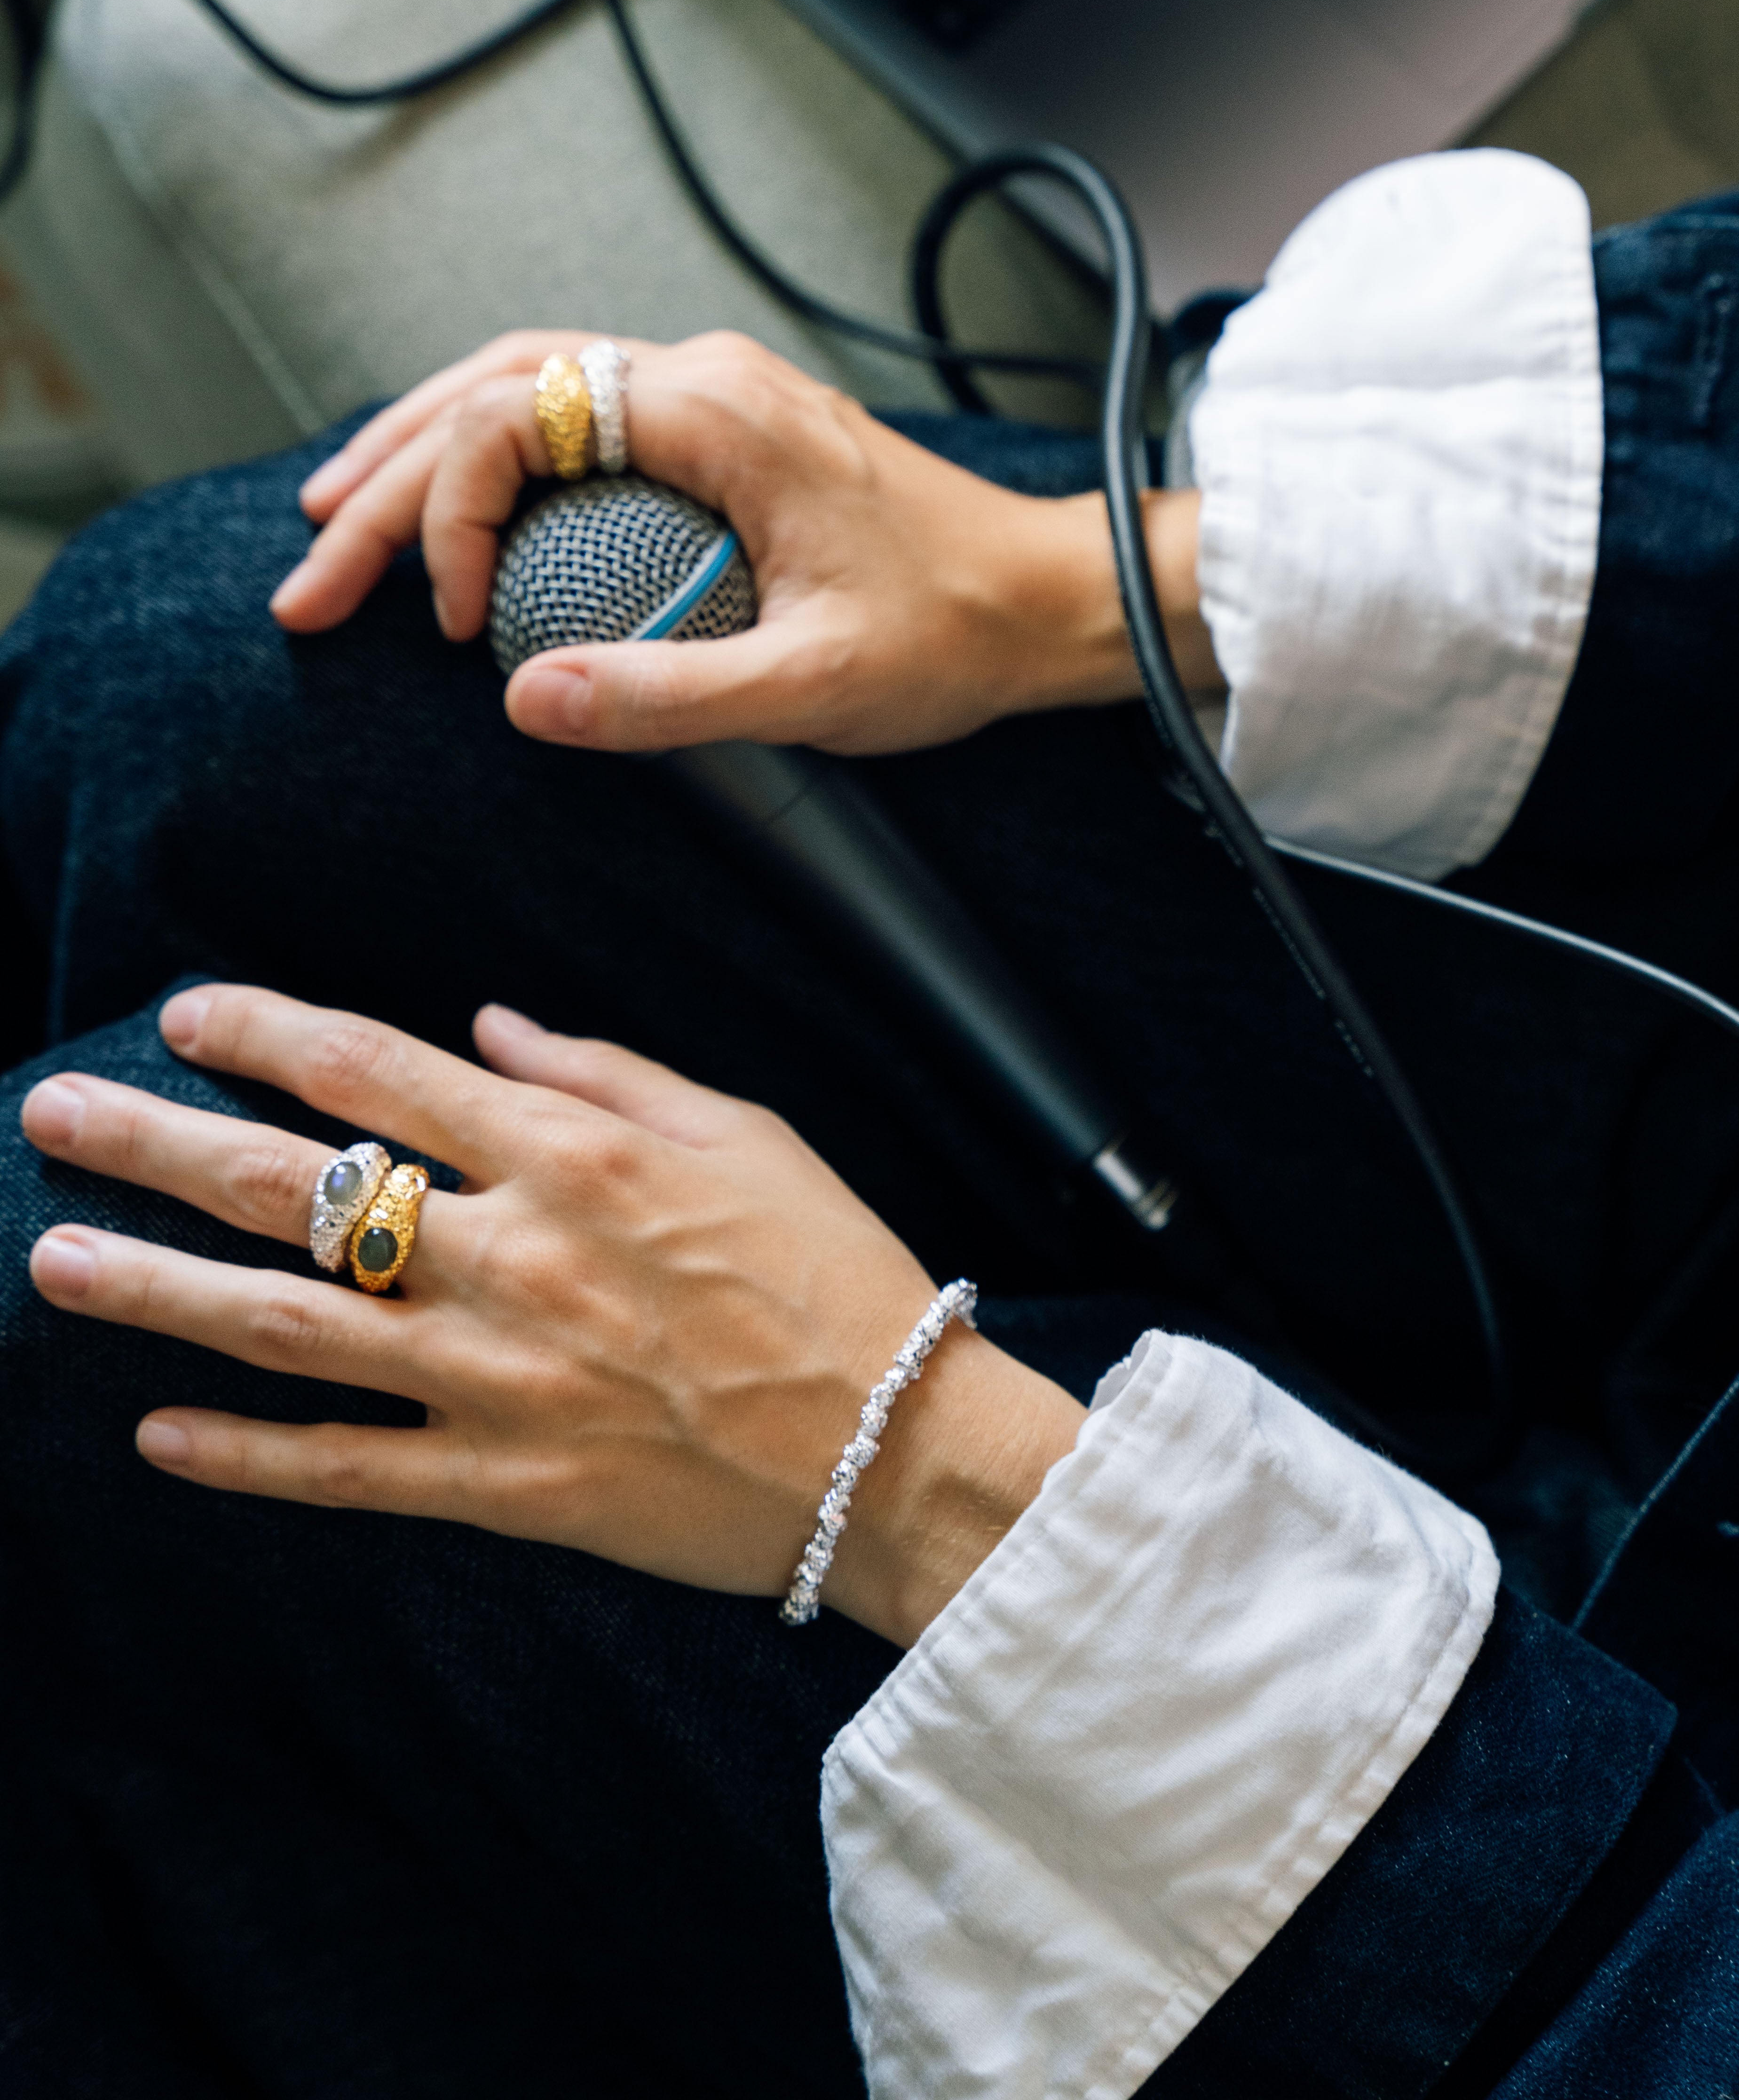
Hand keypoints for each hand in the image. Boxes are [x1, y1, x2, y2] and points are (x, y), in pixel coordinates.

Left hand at [24, 986, 1084, 1646]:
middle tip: (53, 1116)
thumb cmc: (833, 1274)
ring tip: (54, 1262)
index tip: (188, 1015)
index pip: (378, 1070)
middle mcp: (512, 1255)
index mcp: (571, 1155)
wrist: (895, 1448)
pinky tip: (156, 1433)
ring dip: (159, 1293)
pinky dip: (245, 1457)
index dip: (268, 1035)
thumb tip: (494, 1027)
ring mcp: (496, 1377)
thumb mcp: (741, 1130)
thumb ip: (606, 1071)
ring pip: (288, 1328)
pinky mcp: (504, 1483)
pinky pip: (346, 1469)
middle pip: (298, 1188)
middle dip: (160, 1145)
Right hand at [271, 327, 1221, 753]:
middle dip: (387, 478)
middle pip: (495, 391)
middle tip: (310, 572)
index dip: (446, 514)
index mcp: (716, 410)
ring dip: (423, 451)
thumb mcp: (811, 681)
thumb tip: (525, 700)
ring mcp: (713, 395)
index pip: (515, 417)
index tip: (444, 620)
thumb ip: (667, 695)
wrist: (1049, 599)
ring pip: (525, 388)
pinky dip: (493, 456)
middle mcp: (704, 377)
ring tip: (338, 519)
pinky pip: (575, 415)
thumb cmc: (954, 628)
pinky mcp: (721, 430)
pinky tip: (452, 507)